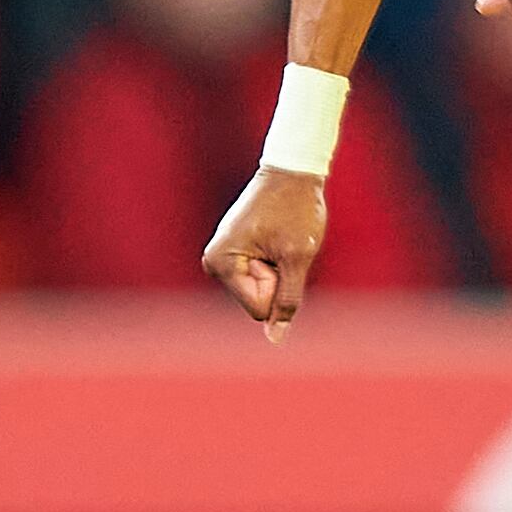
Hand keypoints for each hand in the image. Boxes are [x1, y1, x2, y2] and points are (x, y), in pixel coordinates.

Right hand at [203, 165, 328, 340]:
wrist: (291, 172)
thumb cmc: (296, 209)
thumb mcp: (298, 257)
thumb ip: (287, 300)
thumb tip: (275, 339)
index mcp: (221, 263)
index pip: (258, 308)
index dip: (279, 285)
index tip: (280, 251)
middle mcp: (213, 263)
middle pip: (257, 300)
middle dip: (277, 278)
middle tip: (282, 243)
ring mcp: (221, 259)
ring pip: (260, 290)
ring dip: (277, 270)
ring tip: (278, 238)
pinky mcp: (232, 254)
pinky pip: (259, 276)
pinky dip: (274, 263)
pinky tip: (274, 237)